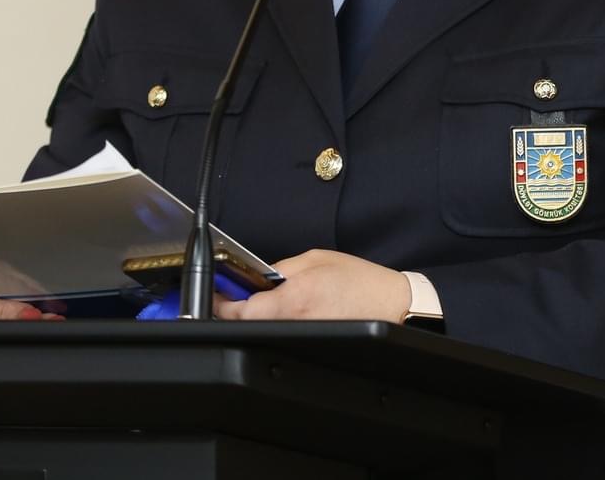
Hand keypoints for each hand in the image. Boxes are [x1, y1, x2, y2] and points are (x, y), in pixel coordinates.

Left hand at [212, 249, 408, 322]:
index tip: (215, 294)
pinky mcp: (309, 345)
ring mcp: (301, 339)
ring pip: (264, 331)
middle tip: (239, 292)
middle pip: (248, 324)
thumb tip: (256, 278)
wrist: (390, 306)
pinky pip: (283, 336)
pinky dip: (278, 325)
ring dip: (258, 317)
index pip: (240, 311)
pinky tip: (290, 313)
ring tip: (269, 299)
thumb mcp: (315, 259)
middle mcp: (293, 323)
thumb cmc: (360, 282)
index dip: (221, 304)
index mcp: (292, 299)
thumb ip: (280, 270)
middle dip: (238, 308)